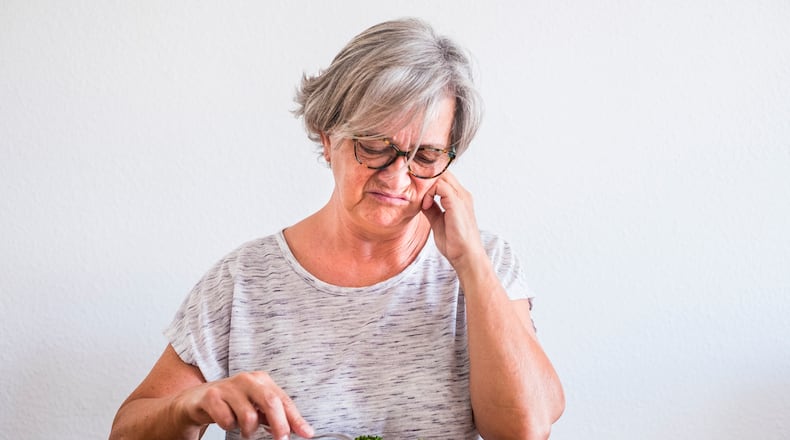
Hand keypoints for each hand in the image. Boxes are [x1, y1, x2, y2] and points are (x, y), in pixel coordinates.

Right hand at [175, 371, 313, 438]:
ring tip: (244, 429)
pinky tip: (226, 421)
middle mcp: (247, 379)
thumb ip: (277, 416)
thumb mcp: (256, 407)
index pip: (283, 400)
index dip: (296, 418)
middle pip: (270, 402)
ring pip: (248, 415)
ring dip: (248, 430)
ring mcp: (228, 386)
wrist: (197, 400)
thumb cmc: (232, 403)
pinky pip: (226, 420)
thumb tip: (302, 430)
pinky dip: (229, 427)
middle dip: (279, 424)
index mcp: (262, 380)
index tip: (307, 434)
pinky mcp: (211, 396)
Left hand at [420, 171, 485, 269]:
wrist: (466, 256)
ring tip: (422, 201)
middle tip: (416, 192)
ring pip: (441, 175)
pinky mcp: (457, 203)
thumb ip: (432, 209)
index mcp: (459, 198)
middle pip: (443, 172)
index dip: (428, 180)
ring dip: (427, 186)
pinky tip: (426, 205)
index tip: (416, 192)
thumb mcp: (438, 222)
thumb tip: (421, 201)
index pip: (444, 177)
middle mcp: (462, 194)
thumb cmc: (455, 243)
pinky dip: (430, 192)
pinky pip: (440, 186)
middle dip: (426, 179)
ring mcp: (461, 197)